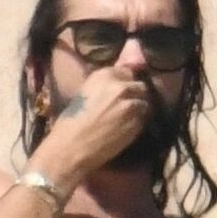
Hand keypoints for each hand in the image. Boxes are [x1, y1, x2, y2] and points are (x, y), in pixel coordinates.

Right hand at [31, 67, 150, 180]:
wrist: (73, 145)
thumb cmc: (71, 121)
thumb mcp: (86, 93)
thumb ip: (106, 84)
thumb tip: (122, 79)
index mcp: (104, 75)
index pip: (127, 72)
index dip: (125, 82)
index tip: (122, 91)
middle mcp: (120, 86)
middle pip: (140, 86)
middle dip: (135, 94)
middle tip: (126, 106)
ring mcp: (131, 104)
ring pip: (145, 102)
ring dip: (138, 109)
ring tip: (127, 118)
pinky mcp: (137, 122)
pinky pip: (144, 118)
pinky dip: (138, 122)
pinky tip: (127, 128)